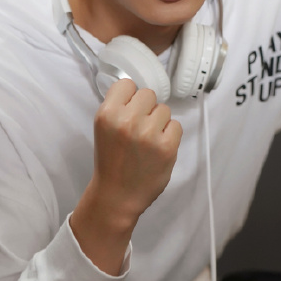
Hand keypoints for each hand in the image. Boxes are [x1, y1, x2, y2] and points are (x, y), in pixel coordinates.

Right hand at [90, 78, 182, 223]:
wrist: (117, 196)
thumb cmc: (111, 161)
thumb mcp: (104, 129)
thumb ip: (119, 108)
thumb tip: (138, 91)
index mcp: (107, 115)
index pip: (127, 84)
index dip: (130, 97)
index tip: (129, 109)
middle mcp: (127, 121)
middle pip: (148, 94)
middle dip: (146, 109)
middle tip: (139, 127)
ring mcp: (148, 134)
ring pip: (164, 109)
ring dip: (159, 122)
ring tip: (147, 140)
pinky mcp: (167, 147)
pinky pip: (176, 125)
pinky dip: (170, 135)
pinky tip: (158, 147)